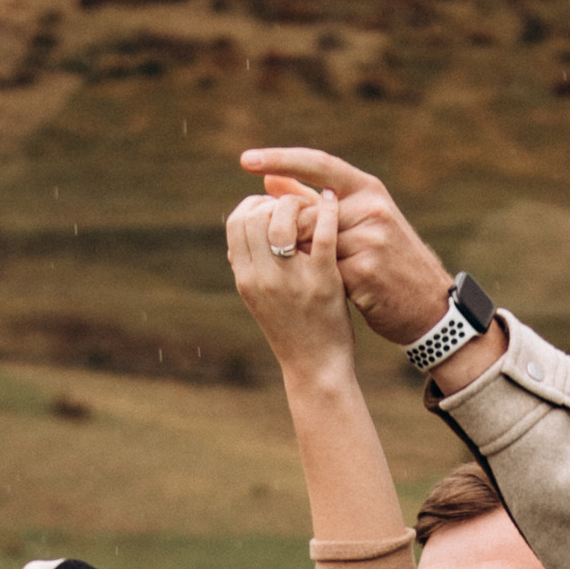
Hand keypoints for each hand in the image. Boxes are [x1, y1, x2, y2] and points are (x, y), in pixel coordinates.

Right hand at [226, 183, 356, 383]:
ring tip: (313, 208)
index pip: (236, 222)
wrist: (314, 368)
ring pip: (284, 219)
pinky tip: (333, 201)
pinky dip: (328, 211)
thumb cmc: (291, 327)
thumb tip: (246, 220)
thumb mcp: (260, 295)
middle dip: (277, 202)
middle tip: (296, 208)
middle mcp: (264, 278)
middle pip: (257, 215)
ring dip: (299, 204)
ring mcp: (293, 280)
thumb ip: (253, 260)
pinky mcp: (323, 282)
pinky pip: (322, 234)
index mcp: (246, 279)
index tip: (272, 210)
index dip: (254, 205)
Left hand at [240, 146, 448, 348]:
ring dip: (306, 264)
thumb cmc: (386, 261)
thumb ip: (312, 201)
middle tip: (288, 257)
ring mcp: (370, 238)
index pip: (317, 163)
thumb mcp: (358, 222)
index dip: (280, 159)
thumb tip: (269, 180)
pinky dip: (320, 284)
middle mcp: (371, 207)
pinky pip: (324, 274)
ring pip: (313, 245)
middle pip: (308, 214)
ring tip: (315, 278)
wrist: (427, 306)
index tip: (246, 159)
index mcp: (367, 189)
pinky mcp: (366, 271)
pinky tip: (328, 294)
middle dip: (292, 237)